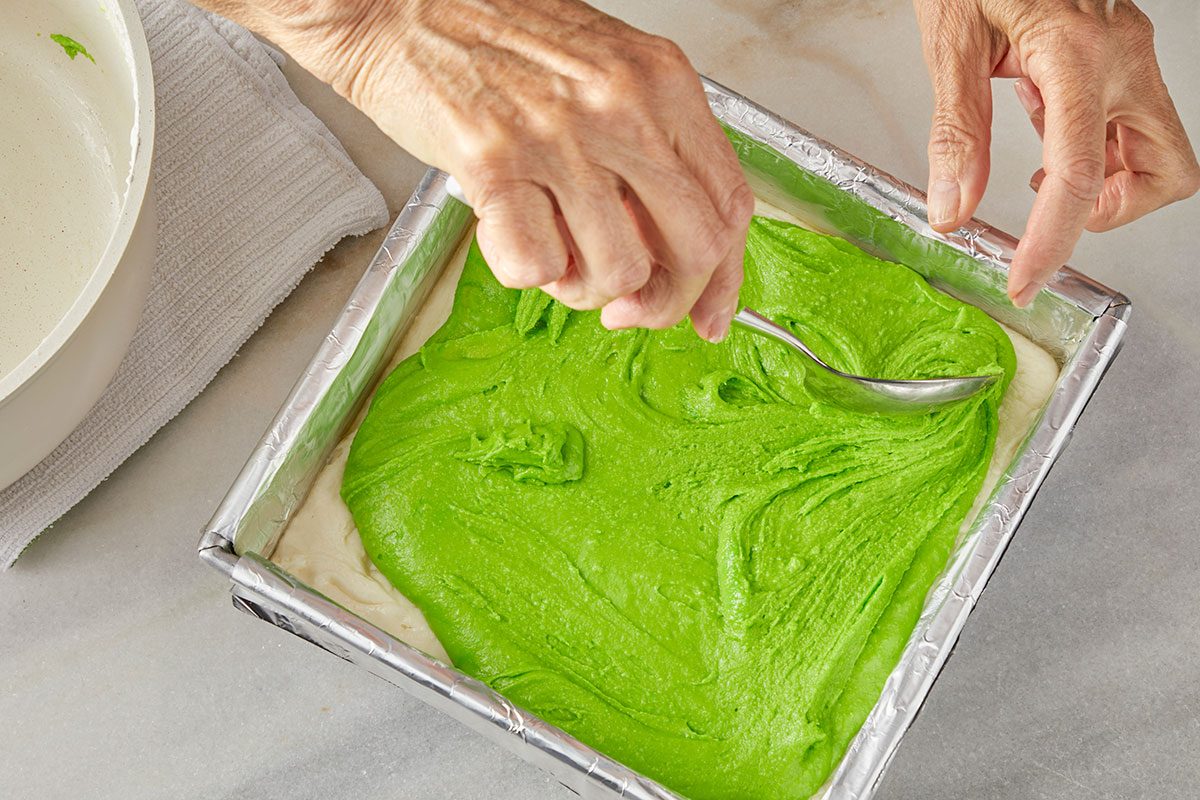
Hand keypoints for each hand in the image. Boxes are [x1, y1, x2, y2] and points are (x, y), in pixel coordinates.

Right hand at [196, 0, 753, 340]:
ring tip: (553, 250)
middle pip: (692, 250)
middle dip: (662, 300)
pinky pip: (538, 268)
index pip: (730, 204)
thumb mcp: (606, 76)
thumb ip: (652, 152)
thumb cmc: (498, 43)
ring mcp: (558, 134)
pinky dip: (525, 270)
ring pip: (617, 271)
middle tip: (626, 305)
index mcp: (661, 83)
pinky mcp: (492, 162)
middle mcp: (621, 106)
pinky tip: (510, 233)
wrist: (401, 9)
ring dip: (582, 287)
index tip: (707, 314)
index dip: (723, 278)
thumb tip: (679, 253)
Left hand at [914, 0, 1199, 305]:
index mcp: (1077, 54)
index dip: (1053, 241)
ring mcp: (1129, 53)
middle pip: (1165, 169)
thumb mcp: (950, 42)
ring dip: (1108, 182)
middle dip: (1114, 211)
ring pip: (1157, 149)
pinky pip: (1130, 121)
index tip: (1026, 279)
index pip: (1078, 175)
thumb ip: (954, 131)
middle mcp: (1121, 55)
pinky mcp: (1120, 53)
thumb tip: (952, 208)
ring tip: (1041, 175)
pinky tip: (1047, 138)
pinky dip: (1097, 149)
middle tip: (1055, 220)